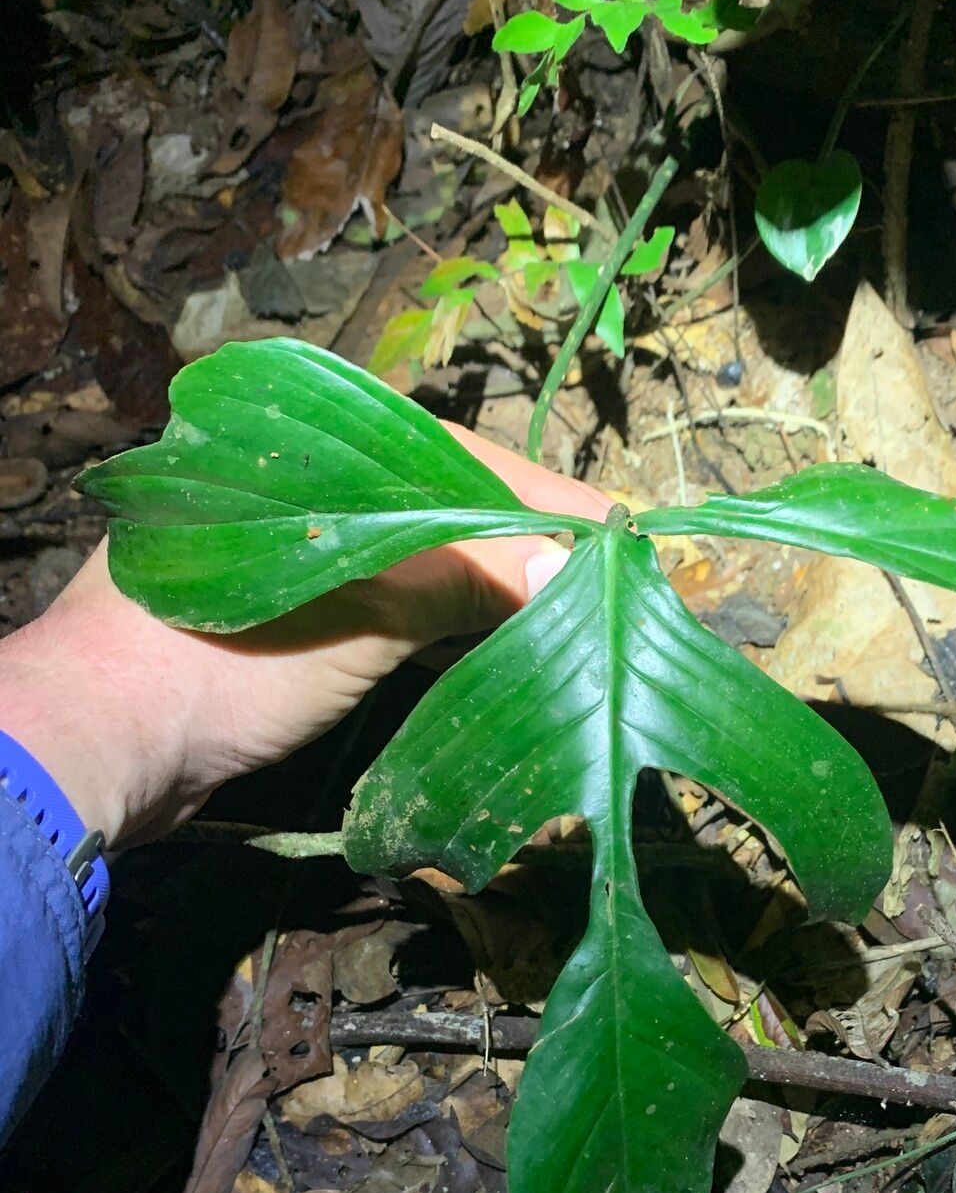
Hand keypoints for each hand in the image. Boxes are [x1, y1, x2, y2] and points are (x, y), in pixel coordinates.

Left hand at [0, 426, 612, 847]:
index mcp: (309, 447)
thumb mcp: (360, 615)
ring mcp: (295, 543)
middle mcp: (303, 478)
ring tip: (563, 604)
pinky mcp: (290, 604)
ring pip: (421, 545)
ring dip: (488, 577)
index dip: (542, 498)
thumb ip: (467, 581)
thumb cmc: (222, 665)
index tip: (617, 535)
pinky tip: (492, 631)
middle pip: (445, 497)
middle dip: (523, 538)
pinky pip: (389, 589)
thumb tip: (575, 566)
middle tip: (602, 576)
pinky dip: (443, 610)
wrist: (100, 746)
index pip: (457, 457)